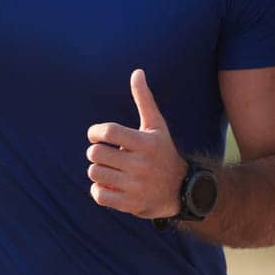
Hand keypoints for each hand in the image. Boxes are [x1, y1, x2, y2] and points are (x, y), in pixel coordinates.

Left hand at [85, 69, 186, 218]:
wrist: (181, 189)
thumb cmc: (162, 151)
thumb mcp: (156, 125)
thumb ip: (144, 99)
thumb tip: (137, 71)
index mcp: (146, 143)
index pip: (107, 132)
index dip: (95, 131)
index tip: (97, 134)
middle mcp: (141, 164)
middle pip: (95, 154)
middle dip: (97, 152)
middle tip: (107, 153)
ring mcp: (135, 185)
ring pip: (94, 173)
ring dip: (98, 170)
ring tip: (111, 169)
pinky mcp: (129, 203)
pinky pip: (98, 194)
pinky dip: (99, 189)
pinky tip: (110, 184)